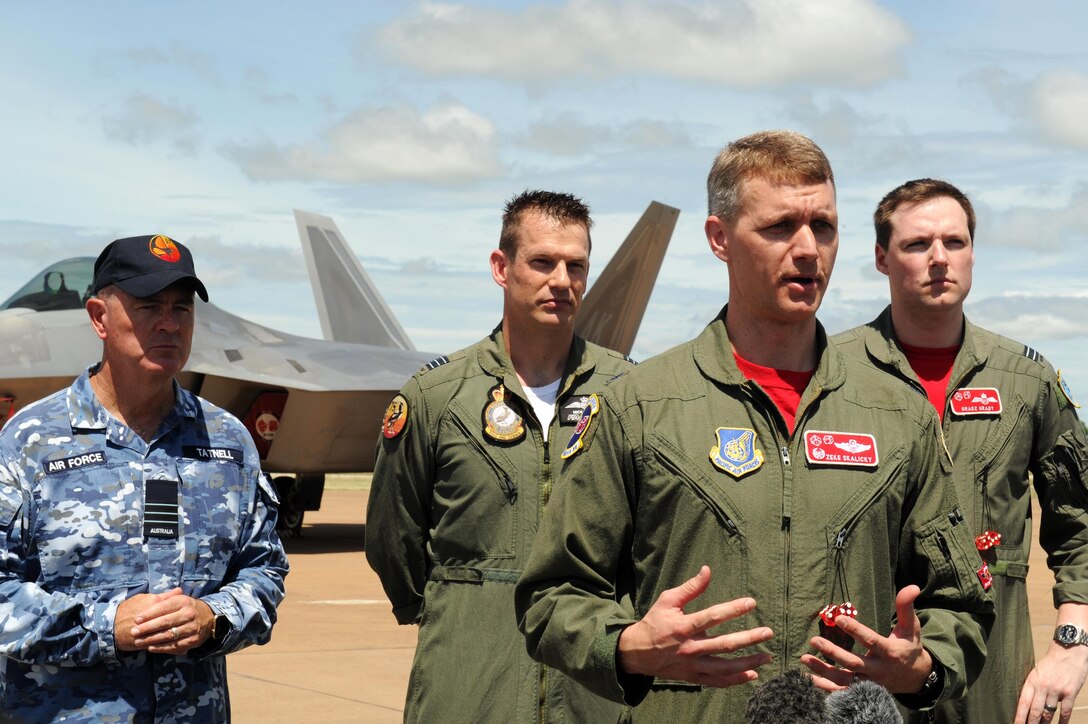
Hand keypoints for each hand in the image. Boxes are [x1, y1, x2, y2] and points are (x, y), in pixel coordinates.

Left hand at [116, 587, 216, 654]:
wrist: (208, 617)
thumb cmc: (186, 608)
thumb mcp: (178, 599)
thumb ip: (164, 599)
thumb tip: (147, 600)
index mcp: (183, 601)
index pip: (163, 608)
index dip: (149, 614)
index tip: (136, 620)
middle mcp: (189, 614)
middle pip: (165, 622)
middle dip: (147, 628)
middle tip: (133, 632)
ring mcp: (192, 628)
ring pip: (168, 635)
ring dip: (151, 639)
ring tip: (138, 641)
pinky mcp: (193, 640)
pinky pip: (175, 646)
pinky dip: (161, 648)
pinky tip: (151, 648)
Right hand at [617, 565, 772, 686]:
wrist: (637, 652)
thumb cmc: (655, 622)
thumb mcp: (668, 600)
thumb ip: (690, 587)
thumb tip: (708, 570)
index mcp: (683, 626)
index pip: (712, 616)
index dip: (733, 609)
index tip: (751, 602)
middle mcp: (690, 647)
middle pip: (724, 644)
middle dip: (749, 638)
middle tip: (768, 632)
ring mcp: (692, 664)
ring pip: (725, 667)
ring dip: (748, 662)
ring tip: (767, 655)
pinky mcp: (693, 677)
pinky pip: (717, 682)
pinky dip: (736, 680)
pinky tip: (752, 675)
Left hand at [801, 585, 930, 693]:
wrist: (915, 678)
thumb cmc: (909, 647)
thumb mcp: (911, 627)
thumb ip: (906, 606)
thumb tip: (912, 586)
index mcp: (890, 652)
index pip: (871, 641)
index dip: (855, 630)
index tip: (839, 619)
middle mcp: (879, 670)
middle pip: (854, 663)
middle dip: (834, 653)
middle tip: (815, 640)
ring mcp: (870, 683)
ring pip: (845, 680)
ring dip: (823, 670)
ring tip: (805, 657)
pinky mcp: (862, 691)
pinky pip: (841, 691)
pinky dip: (824, 687)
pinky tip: (806, 678)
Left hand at [1014, 644, 1087, 722]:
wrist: (1068, 651)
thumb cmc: (1051, 663)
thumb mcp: (1036, 671)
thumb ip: (1033, 686)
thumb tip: (1027, 704)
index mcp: (1032, 681)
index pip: (1023, 702)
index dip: (1019, 716)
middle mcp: (1043, 686)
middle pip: (1035, 711)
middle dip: (1031, 723)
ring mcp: (1057, 690)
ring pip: (1049, 713)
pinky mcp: (1070, 692)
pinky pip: (1065, 711)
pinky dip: (1062, 721)